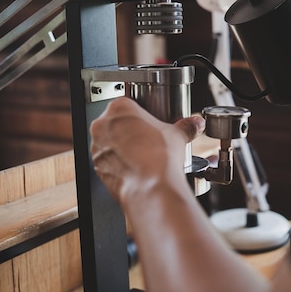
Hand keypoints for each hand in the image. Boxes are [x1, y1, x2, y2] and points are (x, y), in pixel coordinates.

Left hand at [90, 96, 204, 204]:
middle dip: (130, 129)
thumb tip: (194, 124)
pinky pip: (107, 160)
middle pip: (116, 122)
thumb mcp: (178, 135)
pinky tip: (134, 167)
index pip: (128, 103)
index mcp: (119, 108)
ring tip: (142, 155)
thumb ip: (186, 126)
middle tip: (148, 139)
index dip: (141, 114)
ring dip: (122, 146)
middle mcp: (103, 125)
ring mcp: (97, 147)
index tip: (149, 122)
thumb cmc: (158, 158)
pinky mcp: (96, 166)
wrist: (150, 188)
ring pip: (109, 141)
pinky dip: (118, 162)